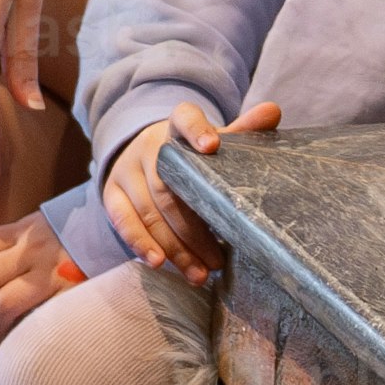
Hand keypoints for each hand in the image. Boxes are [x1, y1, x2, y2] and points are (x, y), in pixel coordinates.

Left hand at [0, 217, 83, 337]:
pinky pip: (31, 321)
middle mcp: (34, 251)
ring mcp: (52, 275)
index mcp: (25, 231)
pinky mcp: (70, 297)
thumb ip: (17, 244)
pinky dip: (16, 335)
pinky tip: (18, 340)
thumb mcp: (48, 229)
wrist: (132, 237)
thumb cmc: (83, 240)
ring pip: (0, 304)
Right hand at [102, 98, 274, 285]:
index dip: (196, 130)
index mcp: (176, 127)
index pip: (184, 118)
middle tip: (218, 259)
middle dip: (193, 228)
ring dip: (175, 246)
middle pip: (168, 186)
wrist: (146, 155)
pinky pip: (123, 220)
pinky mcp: (112, 193)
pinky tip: (160, 263)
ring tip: (200, 274)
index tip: (212, 146)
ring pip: (149, 211)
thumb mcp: (214, 140)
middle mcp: (148, 146)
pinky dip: (141, 243)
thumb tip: (272, 111)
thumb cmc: (191, 154)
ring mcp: (127, 170)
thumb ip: (241, 131)